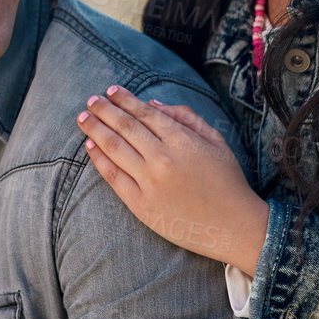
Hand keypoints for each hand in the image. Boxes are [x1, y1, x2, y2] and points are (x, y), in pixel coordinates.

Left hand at [77, 86, 269, 276]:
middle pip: (125, 127)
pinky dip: (99, 159)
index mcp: (182, 140)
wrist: (235, 227)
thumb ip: (187, 118)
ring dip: (95, 129)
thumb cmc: (227, 182)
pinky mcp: (141, 205)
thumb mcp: (216, 142)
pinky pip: (113, 176)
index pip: (144, 113)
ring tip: (83, 117)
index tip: (111, 91)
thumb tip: (152, 103)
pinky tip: (90, 146)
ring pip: (114, 148)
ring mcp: (150, 182)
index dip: (125, 99)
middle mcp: (162, 158)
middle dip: (104, 110)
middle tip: (91, 100)